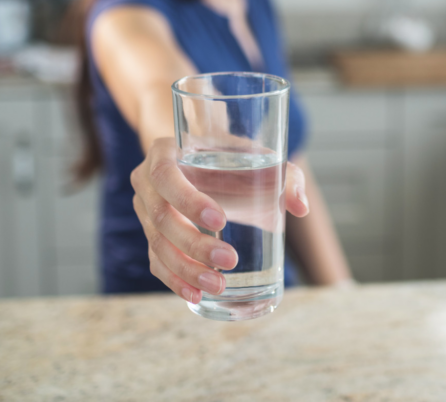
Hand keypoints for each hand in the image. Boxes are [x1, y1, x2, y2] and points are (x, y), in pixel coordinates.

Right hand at [130, 137, 309, 303]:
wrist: (212, 164)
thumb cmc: (236, 158)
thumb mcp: (261, 158)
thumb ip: (287, 176)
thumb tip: (300, 207)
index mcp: (165, 151)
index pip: (165, 176)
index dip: (188, 201)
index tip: (221, 221)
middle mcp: (147, 181)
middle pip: (161, 217)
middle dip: (194, 245)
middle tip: (228, 260)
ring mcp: (145, 211)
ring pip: (157, 245)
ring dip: (186, 270)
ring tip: (217, 285)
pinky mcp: (152, 236)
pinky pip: (156, 262)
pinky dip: (175, 281)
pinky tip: (196, 295)